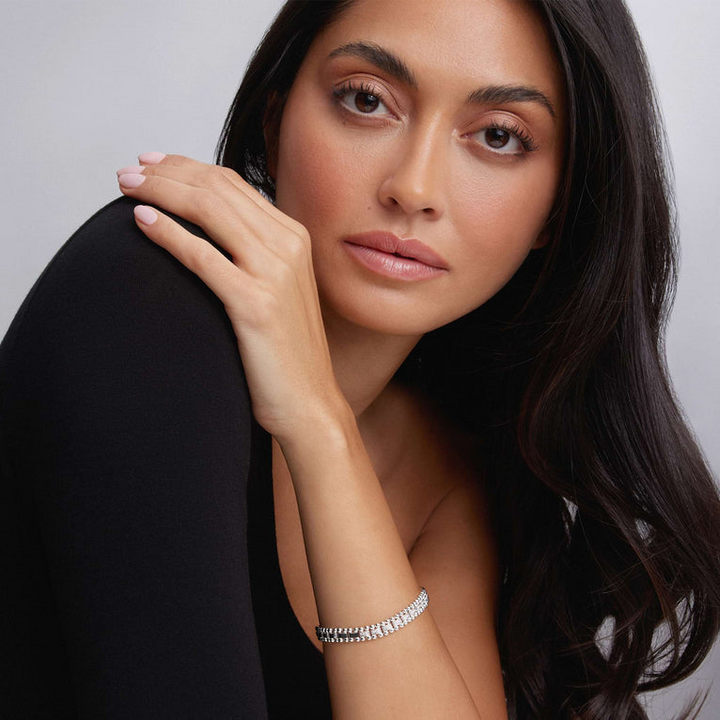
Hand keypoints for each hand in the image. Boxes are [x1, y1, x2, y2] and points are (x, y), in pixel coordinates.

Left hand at [116, 153, 349, 443]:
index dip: (187, 166)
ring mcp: (275, 273)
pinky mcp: (256, 304)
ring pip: (209, 211)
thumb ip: (253, 254)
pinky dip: (168, 234)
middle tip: (128, 172)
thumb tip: (207, 230)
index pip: (233, 183)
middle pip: (218, 188)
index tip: (152, 165)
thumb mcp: (276, 290)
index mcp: (294, 238)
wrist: (310, 403)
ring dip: (161, 192)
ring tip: (126, 187)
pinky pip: (203, 256)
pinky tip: (141, 222)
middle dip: (167, 172)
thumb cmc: (286, 353)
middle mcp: (288, 247)